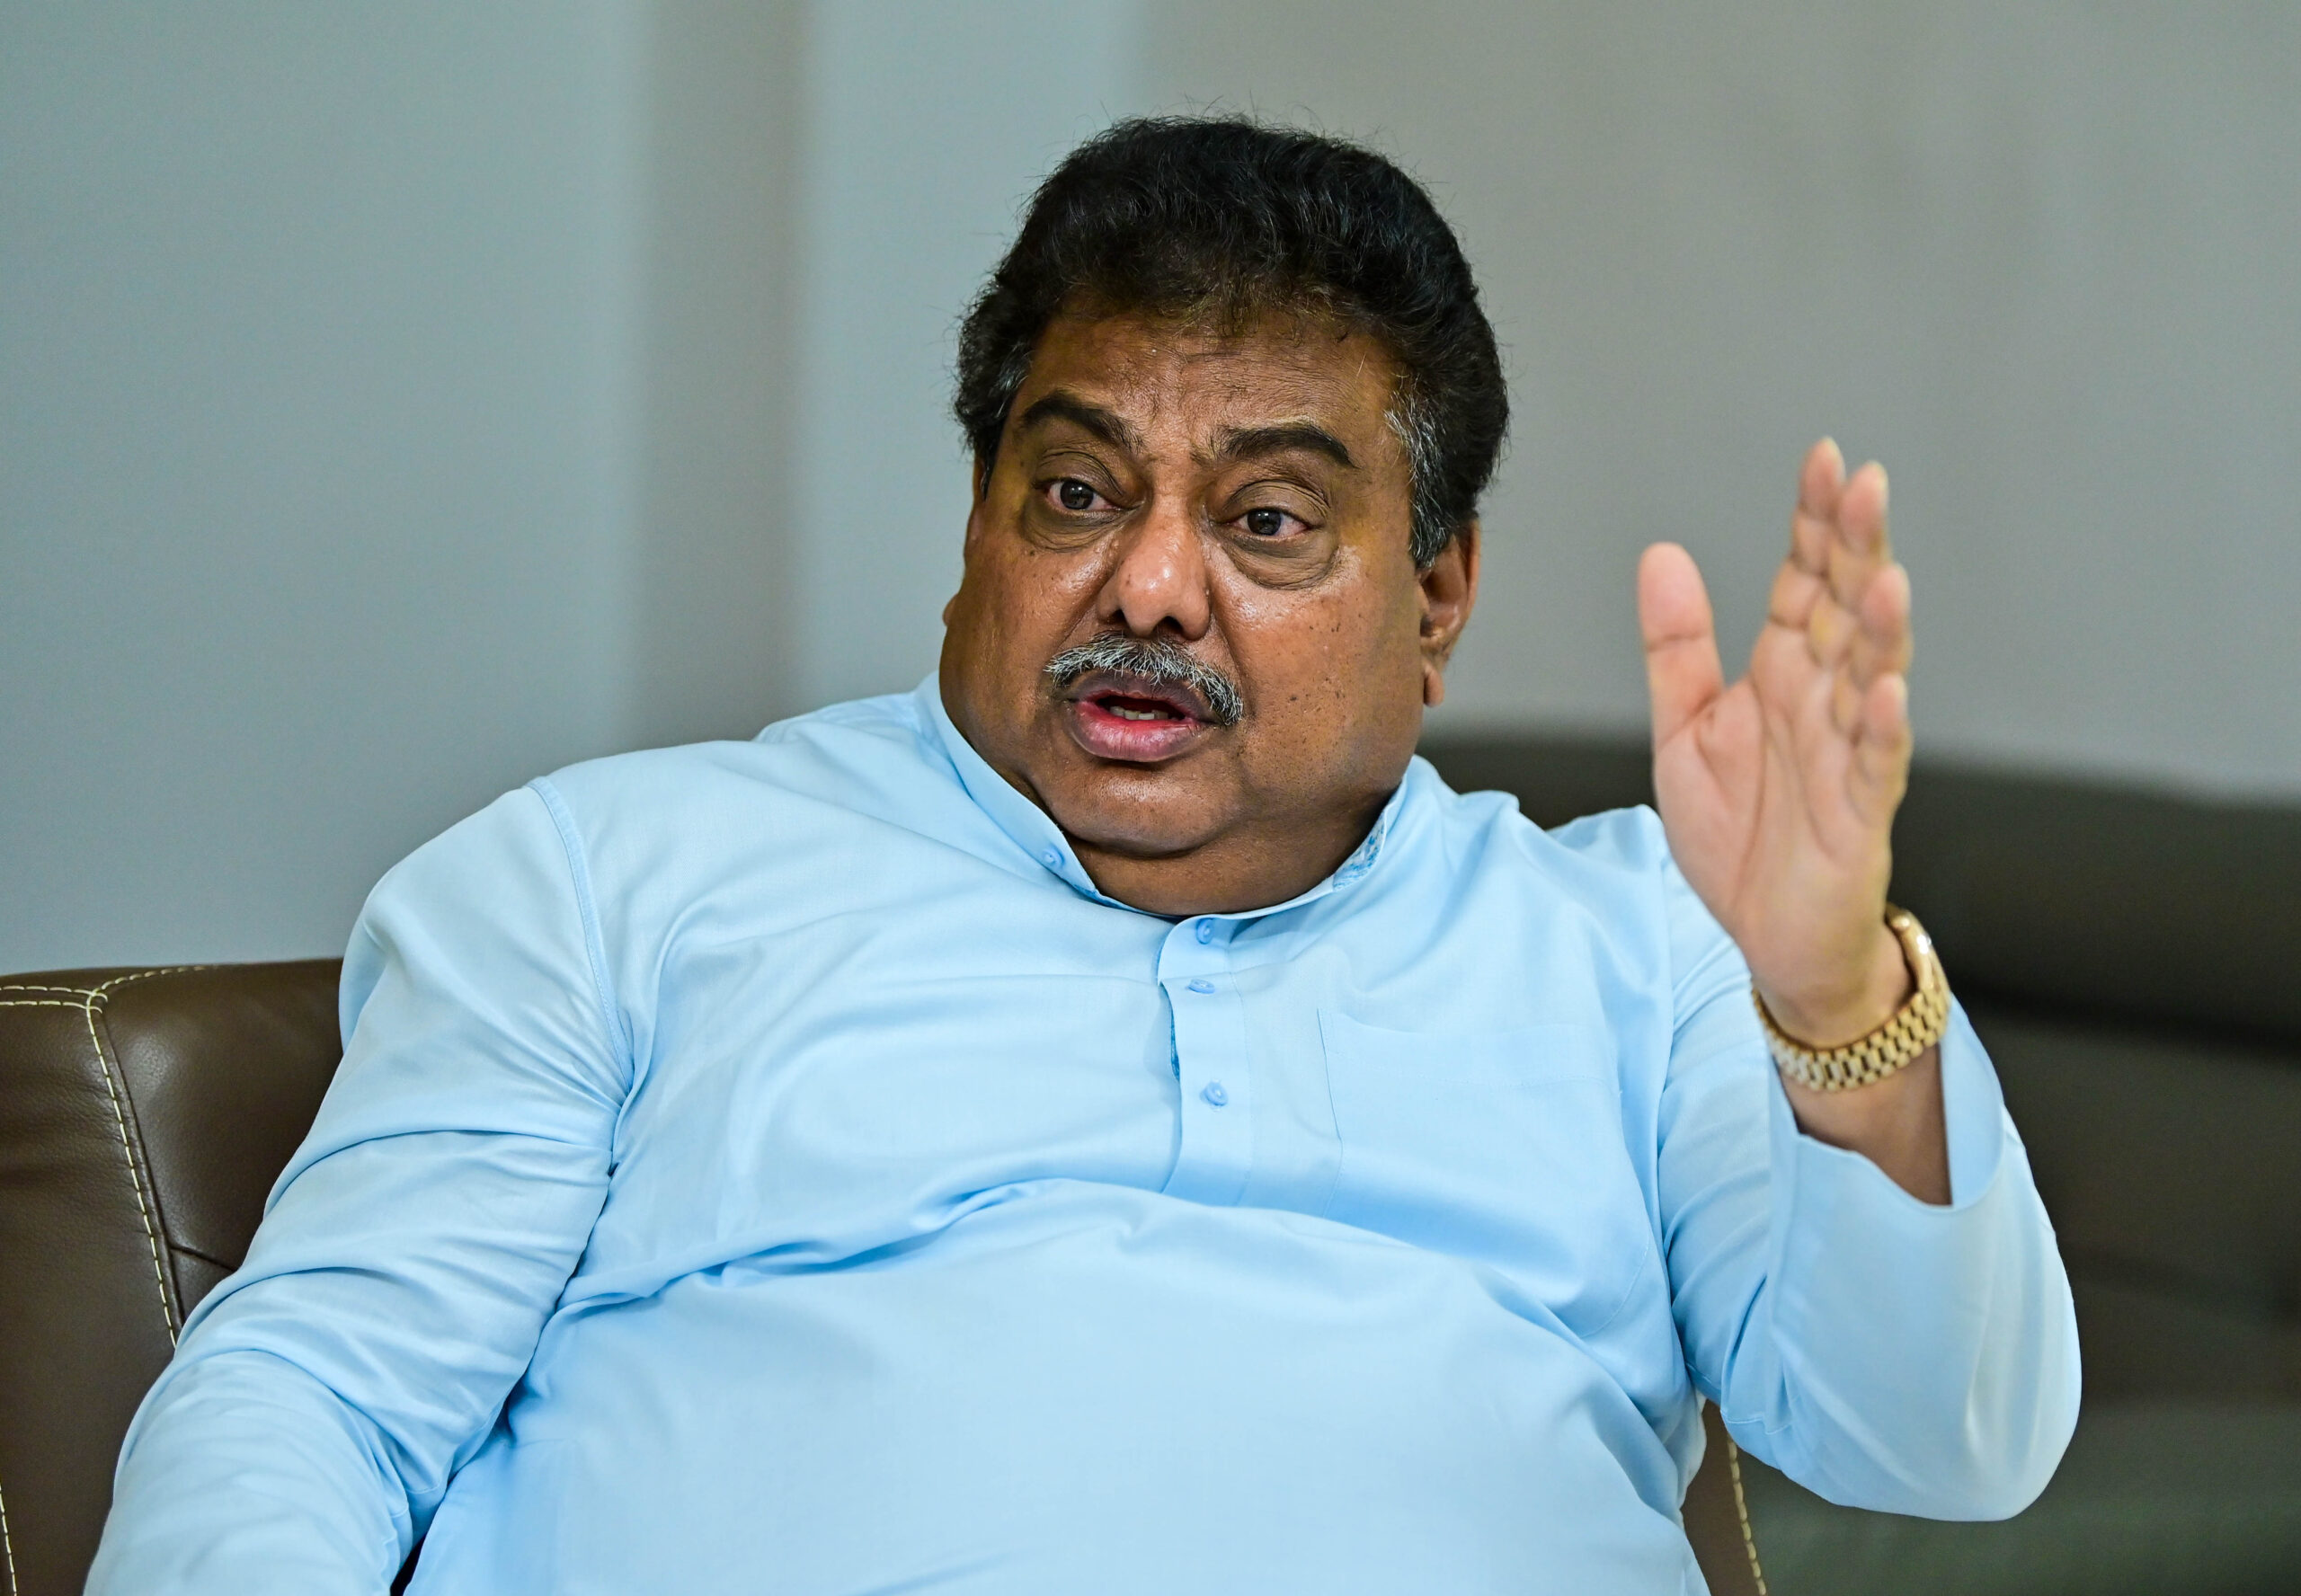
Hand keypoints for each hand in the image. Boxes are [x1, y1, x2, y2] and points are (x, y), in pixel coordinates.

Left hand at [1637, 439, 1913, 1046]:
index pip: (1806, 581)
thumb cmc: (1740, 833)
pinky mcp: (1859, 815)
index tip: (1822, 460)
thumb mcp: (1684, 728)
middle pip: (1848, 611)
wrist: (1767, 935)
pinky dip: (1880, 730)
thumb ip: (1675, 646)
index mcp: (1784, 672)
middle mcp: (1824, 701)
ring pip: (1873, 678)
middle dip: (1856, 549)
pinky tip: (1882, 693)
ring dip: (1882, 627)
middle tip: (1864, 484)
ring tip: (1883, 573)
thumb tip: (1661, 555)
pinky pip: (1874, 767)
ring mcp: (1849, 753)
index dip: (1814, 523)